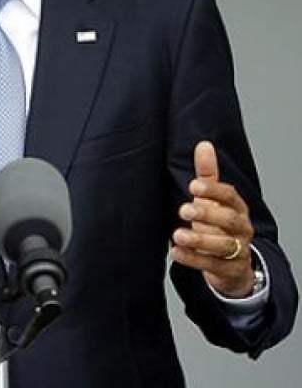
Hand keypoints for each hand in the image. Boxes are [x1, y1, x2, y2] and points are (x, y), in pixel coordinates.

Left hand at [170, 141, 255, 297]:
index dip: (213, 191)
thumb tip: (203, 145)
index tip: (193, 187)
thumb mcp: (213, 199)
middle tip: (184, 210)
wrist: (233, 264)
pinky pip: (213, 265)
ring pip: (223, 245)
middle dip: (207, 214)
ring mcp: (237, 250)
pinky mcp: (229, 270)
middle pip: (230, 220)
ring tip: (178, 235)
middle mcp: (240, 228)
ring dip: (200, 239)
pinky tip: (176, 253)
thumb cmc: (219, 224)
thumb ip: (207, 175)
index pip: (230, 196)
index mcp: (237, 208)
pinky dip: (193, 259)